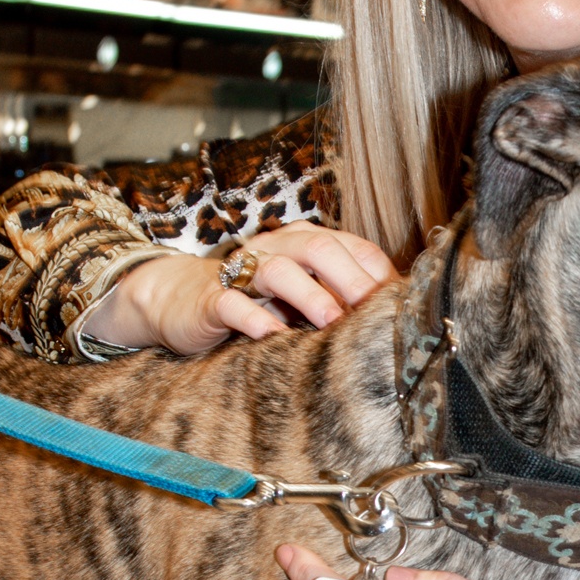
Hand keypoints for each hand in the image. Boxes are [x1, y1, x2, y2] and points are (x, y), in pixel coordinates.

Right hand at [86, 225, 395, 354]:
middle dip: (351, 281)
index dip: (378, 276)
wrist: (180, 301)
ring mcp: (243, 271)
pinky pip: (234, 303)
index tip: (399, 309)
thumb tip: (395, 322)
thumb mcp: (304, 299)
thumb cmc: (257, 303)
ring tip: (331, 323)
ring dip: (310, 296)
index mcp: (306, 243)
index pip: (353, 248)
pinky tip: (273, 336)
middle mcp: (277, 248)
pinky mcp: (212, 299)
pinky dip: (255, 318)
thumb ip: (341, 300)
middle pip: (320, 249)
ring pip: (279, 269)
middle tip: (373, 316)